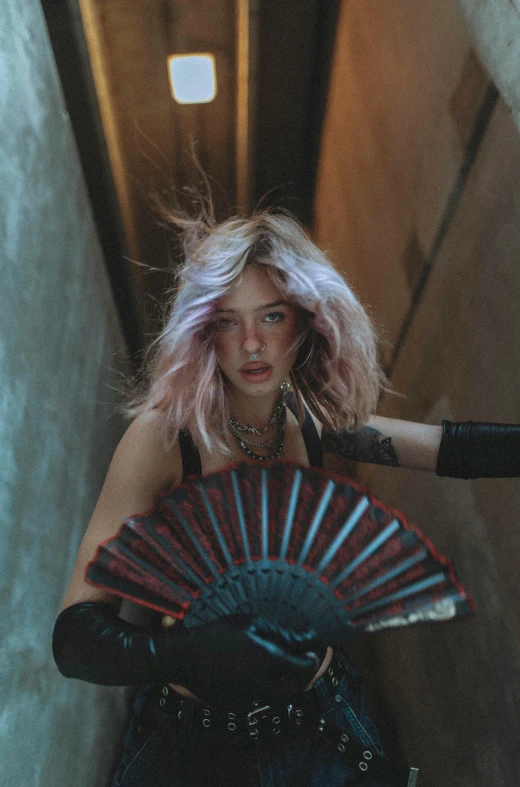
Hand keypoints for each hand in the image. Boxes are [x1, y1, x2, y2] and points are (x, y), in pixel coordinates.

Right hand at [162, 613, 321, 709]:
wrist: (187, 657)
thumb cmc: (219, 633)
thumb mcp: (251, 624)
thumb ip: (281, 633)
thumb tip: (305, 639)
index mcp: (269, 660)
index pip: (304, 667)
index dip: (312, 658)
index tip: (312, 650)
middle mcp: (264, 683)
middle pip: (296, 687)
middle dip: (304, 675)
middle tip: (302, 661)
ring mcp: (252, 697)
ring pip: (280, 696)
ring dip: (287, 684)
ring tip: (283, 667)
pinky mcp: (240, 705)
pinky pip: (261, 698)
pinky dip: (266, 687)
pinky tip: (258, 673)